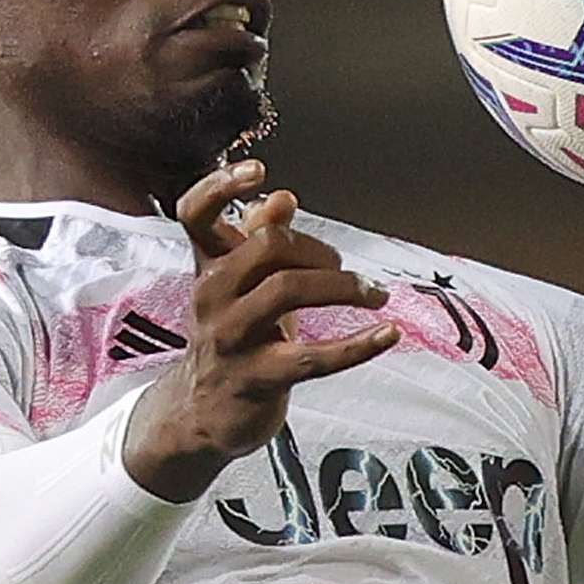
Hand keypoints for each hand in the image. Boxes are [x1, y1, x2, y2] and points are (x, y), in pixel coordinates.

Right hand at [122, 161, 398, 499]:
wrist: (204, 412)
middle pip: (266, 247)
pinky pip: (314, 357)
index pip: (195, 214)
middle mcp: (211, 296)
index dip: (220, 185)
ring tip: (374, 293)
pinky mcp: (257, 378)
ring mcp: (231, 338)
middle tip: (345, 268)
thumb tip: (282, 197)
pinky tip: (389, 334)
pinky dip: (358, 345)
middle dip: (318, 248)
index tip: (259, 170)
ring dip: (342, 286)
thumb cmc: (236, 337)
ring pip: (286, 290)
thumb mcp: (243, 287)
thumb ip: (259, 240)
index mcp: (208, 267)